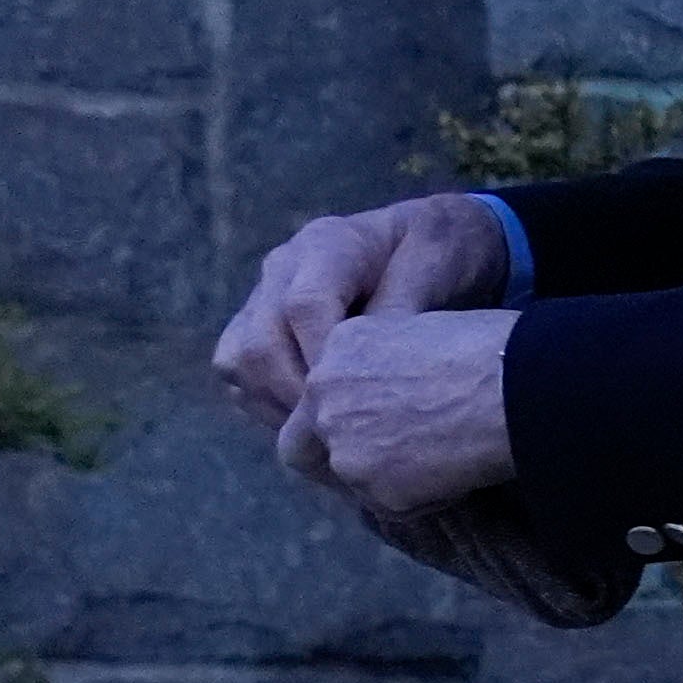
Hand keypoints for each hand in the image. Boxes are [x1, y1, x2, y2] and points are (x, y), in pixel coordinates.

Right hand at [214, 196, 508, 425]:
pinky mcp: (255, 327)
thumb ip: (401, 306)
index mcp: (327, 245)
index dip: (326, 359)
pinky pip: (239, 374)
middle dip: (299, 398)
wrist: (433, 244)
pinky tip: (315, 427)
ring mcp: (262, 298)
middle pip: (260, 343)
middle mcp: (282, 269)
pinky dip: (268, 407)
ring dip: (278, 408)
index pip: (304, 306)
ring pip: (238, 362)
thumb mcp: (439, 263)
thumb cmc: (445, 251)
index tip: (359, 399)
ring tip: (330, 439)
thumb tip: (362, 363)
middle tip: (345, 435)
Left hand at [278, 311, 519, 515]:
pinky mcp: (373, 485)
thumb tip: (398, 397)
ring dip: (384, 482)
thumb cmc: (497, 350)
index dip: (339, 420)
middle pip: (299, 446)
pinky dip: (422, 499)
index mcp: (339, 346)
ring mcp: (344, 443)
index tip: (373, 430)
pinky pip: (391, 507)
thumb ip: (389, 367)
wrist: (523, 383)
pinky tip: (461, 475)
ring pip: (348, 481)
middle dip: (331, 462)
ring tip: (442, 465)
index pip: (315, 398)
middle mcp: (325, 394)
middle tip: (376, 470)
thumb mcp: (423, 334)